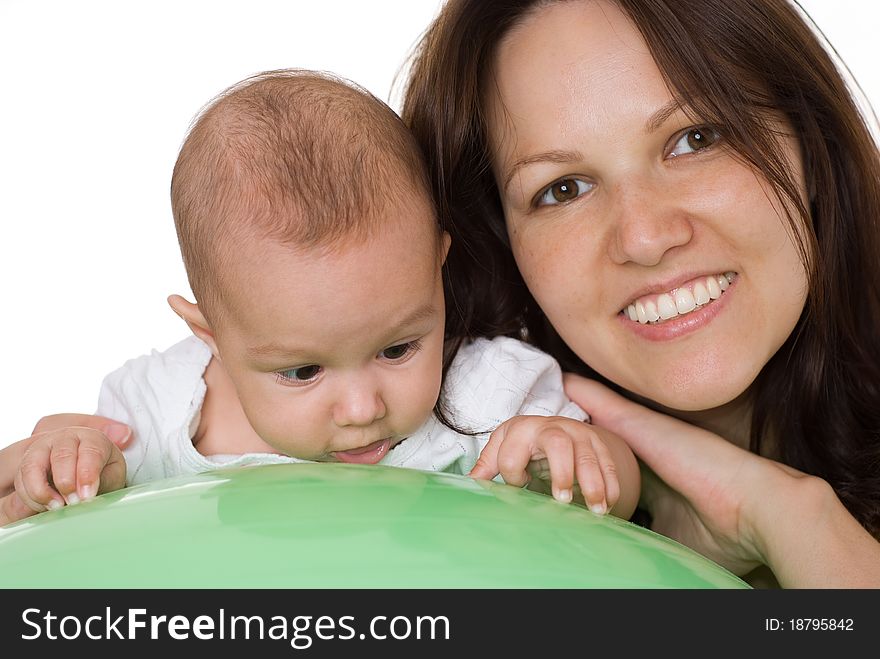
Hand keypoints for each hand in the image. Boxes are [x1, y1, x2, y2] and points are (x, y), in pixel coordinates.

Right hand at [0, 414, 131, 526]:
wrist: (87, 472)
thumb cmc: (103, 472)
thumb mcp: (112, 476)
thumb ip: (103, 481)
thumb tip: (87, 494)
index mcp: (92, 438)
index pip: (91, 451)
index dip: (88, 474)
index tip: (87, 496)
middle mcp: (66, 438)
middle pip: (62, 455)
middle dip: (66, 482)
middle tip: (73, 502)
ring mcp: (43, 448)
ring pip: (34, 465)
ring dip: (42, 490)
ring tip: (57, 507)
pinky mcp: (28, 463)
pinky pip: (21, 479)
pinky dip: (31, 496)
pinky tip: (46, 506)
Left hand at [469, 415, 630, 515]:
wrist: (555, 427)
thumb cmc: (522, 444)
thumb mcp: (501, 448)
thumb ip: (486, 466)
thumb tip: (466, 484)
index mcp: (521, 429)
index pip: (512, 455)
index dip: (513, 476)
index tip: (519, 486)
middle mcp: (552, 427)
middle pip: (558, 444)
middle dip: (561, 472)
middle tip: (562, 500)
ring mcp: (578, 434)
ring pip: (589, 457)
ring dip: (594, 485)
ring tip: (596, 511)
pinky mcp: (598, 443)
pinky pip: (608, 464)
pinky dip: (611, 487)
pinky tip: (608, 506)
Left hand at [563, 374, 879, 585]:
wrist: (757, 509)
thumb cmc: (725, 533)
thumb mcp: (668, 539)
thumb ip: (643, 538)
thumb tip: (624, 557)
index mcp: (651, 479)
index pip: (612, 469)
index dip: (592, 468)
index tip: (570, 469)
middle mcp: (646, 452)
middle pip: (603, 441)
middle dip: (578, 437)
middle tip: (548, 430)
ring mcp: (645, 435)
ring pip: (600, 417)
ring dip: (575, 411)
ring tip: (547, 400)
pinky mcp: (642, 424)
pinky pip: (603, 403)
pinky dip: (583, 392)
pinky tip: (563, 379)